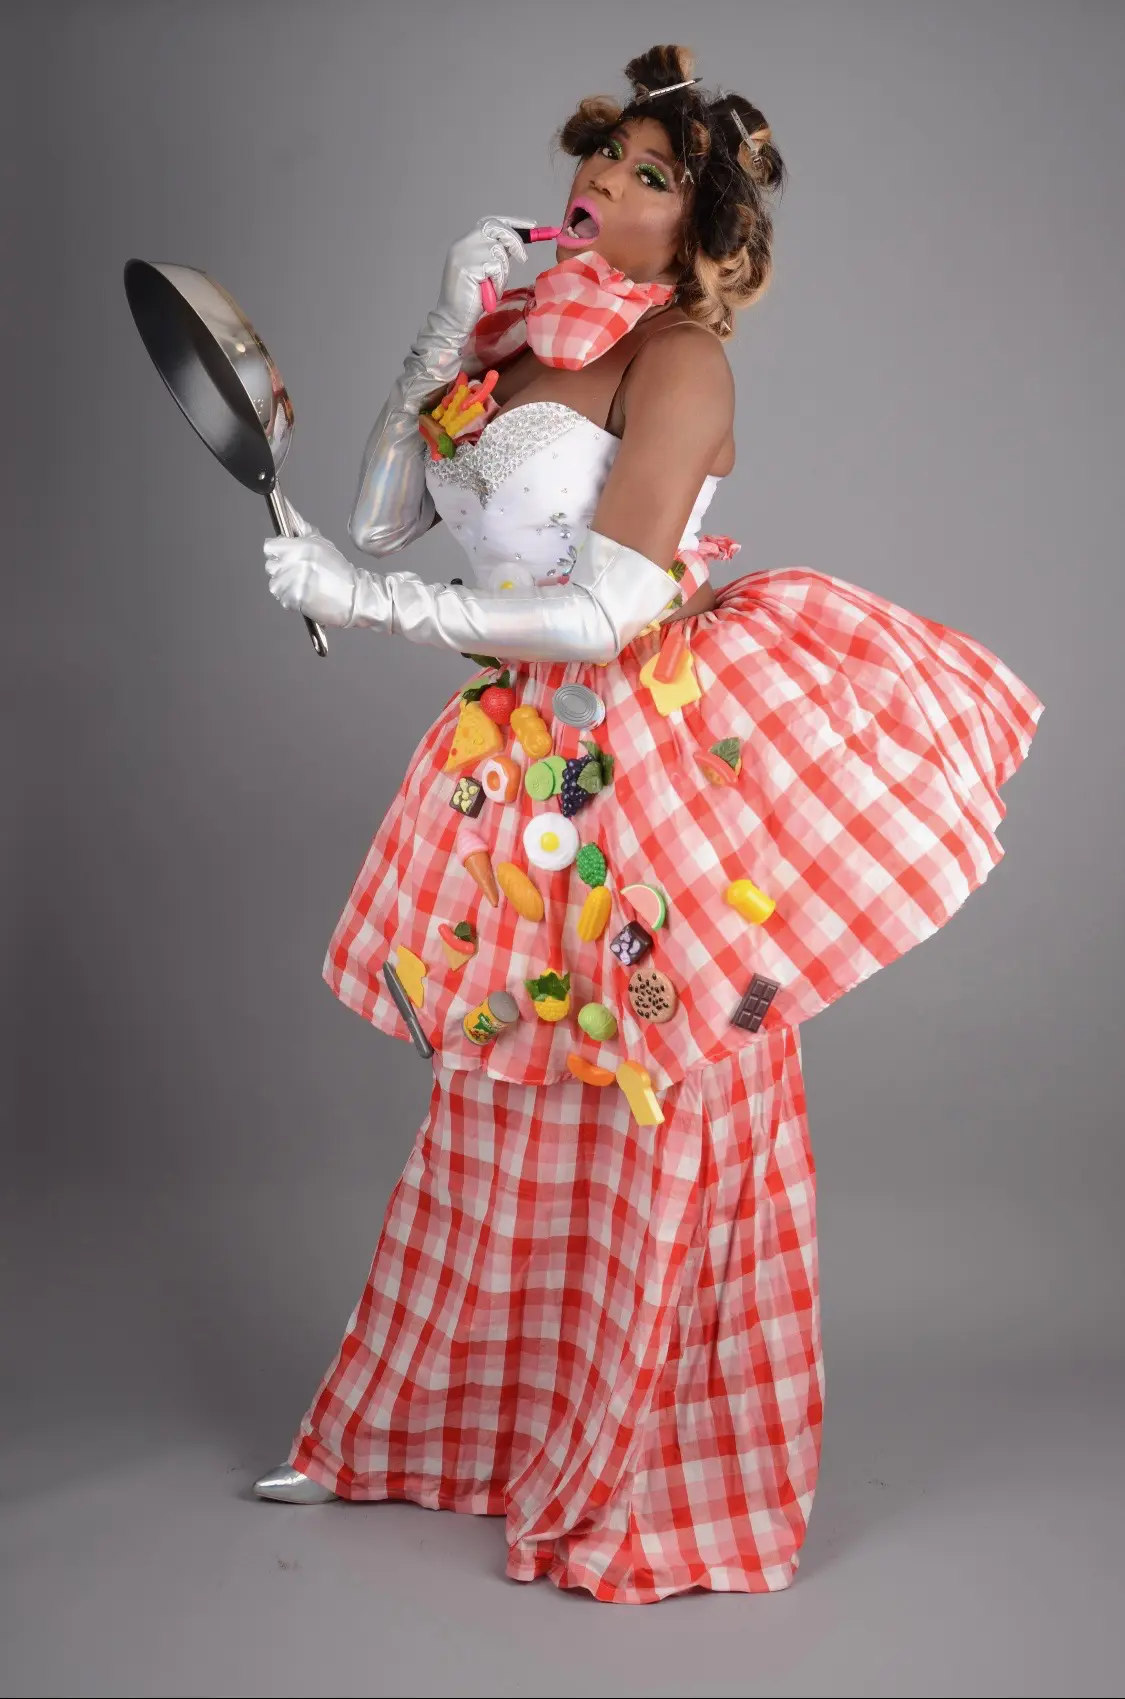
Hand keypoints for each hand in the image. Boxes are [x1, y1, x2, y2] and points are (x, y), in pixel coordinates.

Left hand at [264, 512, 363, 627]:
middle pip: (270, 566)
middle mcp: (294, 563)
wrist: (352, 595)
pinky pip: (282, 599)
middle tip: (300, 572)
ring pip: (274, 584)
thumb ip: (300, 526)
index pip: (269, 547)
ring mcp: (293, 583)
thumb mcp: (320, 542)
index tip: (286, 556)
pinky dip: (291, 600)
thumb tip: (286, 507)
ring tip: (304, 585)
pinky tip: (305, 595)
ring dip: (286, 586)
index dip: (277, 551)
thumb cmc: (338, 570)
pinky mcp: (294, 599)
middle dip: (282, 569)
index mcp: (299, 547)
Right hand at [434, 215, 534, 340]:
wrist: (453, 318)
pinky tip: (490, 292)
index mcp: (466, 242)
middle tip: (523, 258)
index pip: (490, 222)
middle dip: (514, 241)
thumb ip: (495, 254)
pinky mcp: (468, 267)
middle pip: (495, 227)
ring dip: (503, 271)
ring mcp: (464, 255)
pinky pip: (495, 267)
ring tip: (494, 286)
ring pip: (497, 250)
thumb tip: (515, 243)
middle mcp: (463, 244)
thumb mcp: (485, 271)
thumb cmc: (471, 298)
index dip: (512, 222)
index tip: (532, 225)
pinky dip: (498, 281)